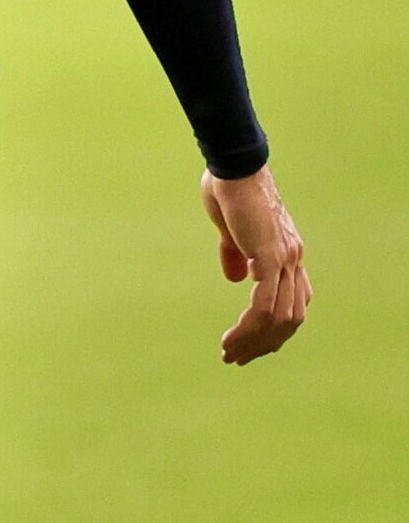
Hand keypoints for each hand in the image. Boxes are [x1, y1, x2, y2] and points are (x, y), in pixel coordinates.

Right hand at [200, 164, 311, 365]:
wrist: (233, 163)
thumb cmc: (229, 187)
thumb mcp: (230, 227)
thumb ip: (235, 252)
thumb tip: (236, 278)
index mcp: (288, 251)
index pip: (295, 303)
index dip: (276, 329)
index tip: (250, 344)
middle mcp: (293, 258)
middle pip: (291, 318)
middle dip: (265, 344)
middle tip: (237, 358)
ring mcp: (285, 258)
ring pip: (279, 318)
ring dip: (254, 342)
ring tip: (229, 353)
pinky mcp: (269, 256)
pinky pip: (264, 305)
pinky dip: (248, 328)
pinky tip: (231, 338)